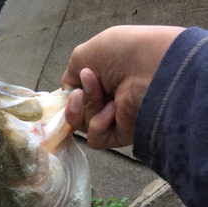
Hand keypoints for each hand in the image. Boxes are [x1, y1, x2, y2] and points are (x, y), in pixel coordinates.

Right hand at [61, 25, 184, 148]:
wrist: (151, 71)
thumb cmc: (124, 54)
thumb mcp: (87, 53)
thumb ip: (70, 73)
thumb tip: (68, 91)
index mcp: (103, 77)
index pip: (77, 93)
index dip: (70, 94)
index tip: (72, 87)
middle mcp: (108, 97)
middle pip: (76, 111)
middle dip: (76, 101)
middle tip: (85, 88)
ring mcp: (114, 117)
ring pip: (82, 124)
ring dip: (87, 109)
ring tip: (102, 96)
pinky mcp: (119, 135)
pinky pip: (95, 138)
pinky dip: (98, 125)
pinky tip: (112, 111)